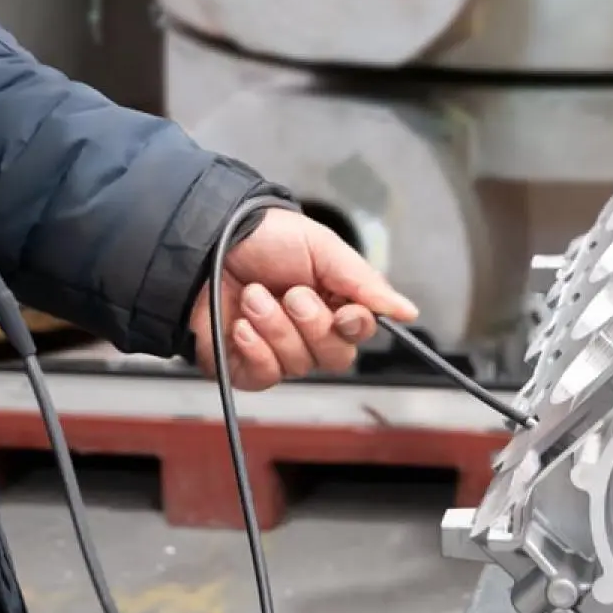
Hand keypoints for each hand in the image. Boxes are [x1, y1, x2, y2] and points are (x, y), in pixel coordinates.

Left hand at [188, 208, 418, 390]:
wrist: (204, 239)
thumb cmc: (263, 237)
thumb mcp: (322, 247)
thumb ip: (364, 282)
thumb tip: (407, 311)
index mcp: (333, 301)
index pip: (359, 332)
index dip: (354, 326)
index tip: (343, 311)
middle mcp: (308, 331)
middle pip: (335, 357)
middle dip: (313, 326)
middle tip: (292, 294)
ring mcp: (277, 350)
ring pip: (299, 364)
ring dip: (276, 328)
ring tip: (254, 296)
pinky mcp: (245, 365)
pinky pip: (266, 375)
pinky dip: (256, 349)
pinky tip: (242, 326)